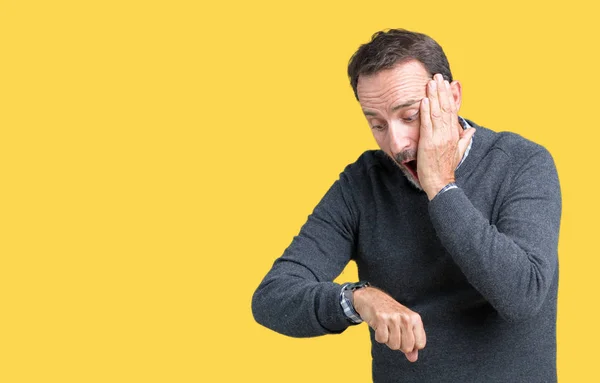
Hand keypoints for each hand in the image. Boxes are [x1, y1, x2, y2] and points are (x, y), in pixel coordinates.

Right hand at [353, 287, 425, 361]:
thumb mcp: (404, 325)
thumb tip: (413, 358)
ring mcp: (393, 318)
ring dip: (388, 340)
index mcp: (415, 319)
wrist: (372, 298)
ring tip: (386, 328)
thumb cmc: (390, 313)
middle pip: (407, 347)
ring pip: (394, 345)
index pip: (420, 344)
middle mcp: (406, 318)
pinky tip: (379, 326)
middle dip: (398, 344)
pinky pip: (382, 339)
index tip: (404, 336)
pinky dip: (379, 336)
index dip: (411, 345)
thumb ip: (411, 342)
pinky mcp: (381, 318)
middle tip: (393, 332)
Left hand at [417, 73, 474, 199]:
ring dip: (433, 96)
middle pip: (445, 108)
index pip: (452, 111)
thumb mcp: (458, 152)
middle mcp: (448, 134)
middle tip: (437, 76)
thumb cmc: (446, 169)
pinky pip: (427, 124)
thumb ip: (464, 139)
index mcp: (454, 135)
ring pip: (436, 112)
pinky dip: (425, 111)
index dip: (448, 96)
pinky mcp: (428, 143)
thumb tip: (472, 130)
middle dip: (441, 91)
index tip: (446, 84)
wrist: (440, 183)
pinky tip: (424, 100)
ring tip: (430, 83)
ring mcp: (438, 138)